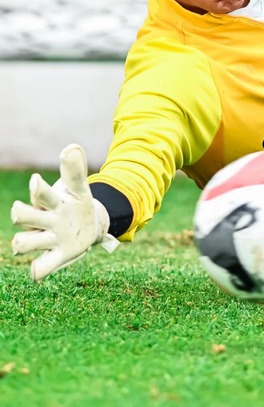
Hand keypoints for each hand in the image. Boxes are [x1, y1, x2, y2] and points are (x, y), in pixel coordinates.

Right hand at [11, 144, 117, 281]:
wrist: (87, 226)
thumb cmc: (76, 204)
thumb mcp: (80, 188)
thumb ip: (76, 170)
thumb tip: (71, 147)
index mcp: (51, 202)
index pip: (40, 194)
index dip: (37, 189)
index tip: (35, 180)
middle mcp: (44, 220)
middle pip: (23, 216)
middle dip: (21, 214)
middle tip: (20, 212)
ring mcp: (48, 239)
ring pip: (24, 242)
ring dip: (24, 242)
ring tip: (27, 241)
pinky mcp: (57, 257)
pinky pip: (41, 267)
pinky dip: (38, 270)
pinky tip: (37, 271)